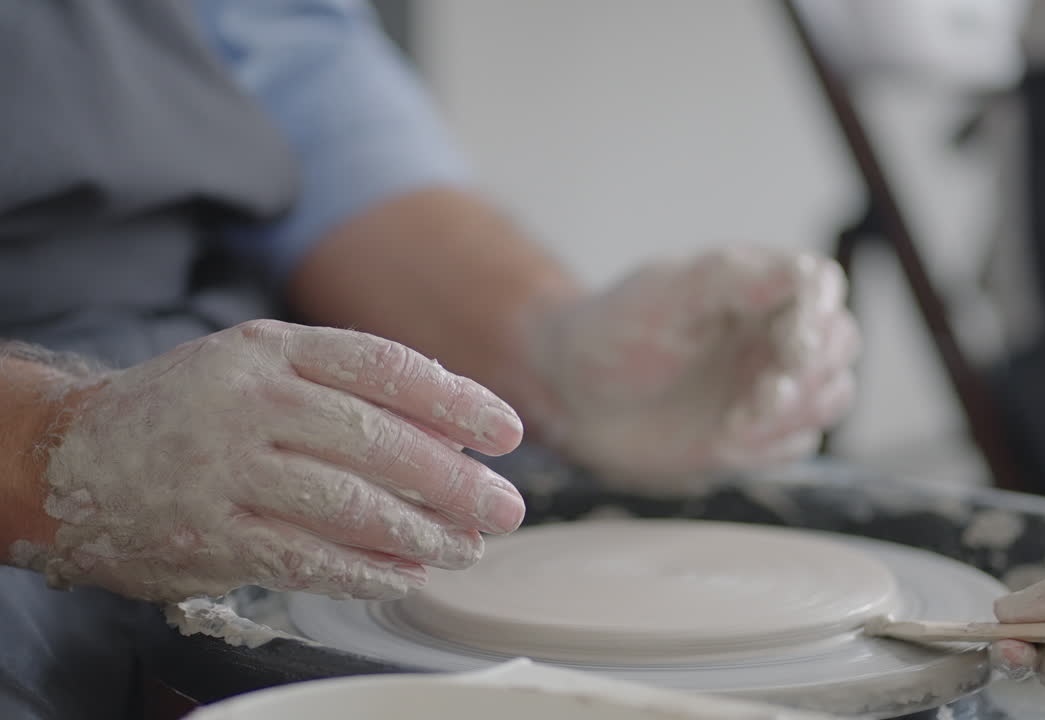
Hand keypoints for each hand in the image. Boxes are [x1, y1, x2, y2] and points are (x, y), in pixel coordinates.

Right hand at [27, 320, 524, 602]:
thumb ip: (342, 390)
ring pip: (348, 504)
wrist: (71, 452)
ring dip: (420, 533)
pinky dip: (365, 572)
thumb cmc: (189, 409)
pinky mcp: (209, 535)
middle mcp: (250, 402)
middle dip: (455, 480)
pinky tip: (404, 576)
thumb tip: (448, 434)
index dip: (455, 401)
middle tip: (504, 506)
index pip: (385, 367)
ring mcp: (226, 469)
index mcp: (271, 350)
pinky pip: (306, 558)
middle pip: (378, 440)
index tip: (506, 432)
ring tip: (464, 547)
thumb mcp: (257, 367)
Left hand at [525, 248, 857, 476]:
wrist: (574, 400)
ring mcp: (770, 382)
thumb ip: (729, 279)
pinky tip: (722, 440)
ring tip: (736, 423)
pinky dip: (772, 446)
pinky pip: (798, 442)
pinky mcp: (761, 432)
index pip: (821, 286)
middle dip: (809, 374)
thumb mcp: (663, 295)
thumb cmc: (612, 335)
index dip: (818, 317)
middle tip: (764, 393)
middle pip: (840, 344)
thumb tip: (802, 275)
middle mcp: (772, 330)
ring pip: (830, 396)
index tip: (793, 348)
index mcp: (755, 283)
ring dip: (794, 414)